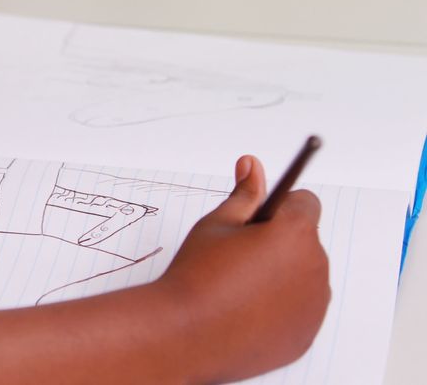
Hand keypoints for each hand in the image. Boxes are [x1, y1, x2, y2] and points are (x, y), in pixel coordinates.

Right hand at [156, 155, 329, 382]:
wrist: (185, 334)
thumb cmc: (197, 275)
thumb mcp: (216, 224)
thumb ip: (243, 195)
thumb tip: (252, 165)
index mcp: (294, 233)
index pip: (305, 203)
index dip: (279, 207)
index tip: (257, 220)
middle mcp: (314, 267)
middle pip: (305, 242)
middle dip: (279, 243)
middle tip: (237, 257)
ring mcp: (314, 305)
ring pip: (303, 276)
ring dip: (282, 275)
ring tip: (238, 287)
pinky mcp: (307, 334)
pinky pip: (300, 310)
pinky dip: (280, 308)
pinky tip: (245, 312)